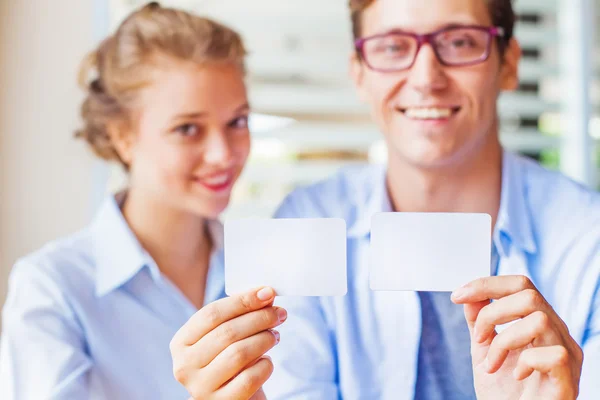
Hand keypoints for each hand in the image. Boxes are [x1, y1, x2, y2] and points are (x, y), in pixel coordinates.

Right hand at [170, 287, 286, 399]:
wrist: (233, 397)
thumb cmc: (230, 360)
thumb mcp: (227, 336)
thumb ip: (240, 314)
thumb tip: (266, 294)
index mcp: (181, 342)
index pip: (211, 314)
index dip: (242, 301)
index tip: (268, 293)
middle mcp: (184, 366)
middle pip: (227, 332)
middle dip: (259, 318)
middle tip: (279, 313)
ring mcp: (200, 387)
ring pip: (238, 354)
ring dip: (264, 339)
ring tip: (275, 335)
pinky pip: (249, 378)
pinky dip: (265, 366)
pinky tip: (267, 361)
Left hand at [452, 276, 582, 399]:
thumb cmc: (504, 393)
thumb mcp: (483, 351)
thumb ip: (479, 322)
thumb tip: (469, 295)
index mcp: (539, 322)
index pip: (520, 285)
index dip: (487, 285)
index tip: (457, 296)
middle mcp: (557, 334)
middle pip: (529, 295)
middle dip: (493, 313)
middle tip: (478, 339)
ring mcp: (567, 356)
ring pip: (540, 320)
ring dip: (504, 340)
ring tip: (492, 363)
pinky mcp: (568, 381)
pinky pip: (553, 355)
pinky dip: (527, 362)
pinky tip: (517, 375)